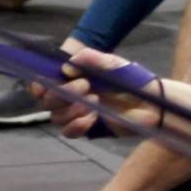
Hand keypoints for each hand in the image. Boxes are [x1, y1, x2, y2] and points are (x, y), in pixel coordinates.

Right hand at [31, 47, 156, 137]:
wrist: (151, 102)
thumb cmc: (132, 79)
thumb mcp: (113, 63)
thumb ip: (91, 58)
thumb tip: (67, 67)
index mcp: (71, 78)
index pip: (42, 83)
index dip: (39, 85)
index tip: (50, 82)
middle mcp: (69, 95)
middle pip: (46, 101)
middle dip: (62, 93)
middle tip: (86, 85)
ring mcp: (76, 112)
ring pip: (56, 117)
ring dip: (71, 109)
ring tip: (95, 100)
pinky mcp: (86, 127)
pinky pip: (68, 132)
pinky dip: (77, 125)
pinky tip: (93, 117)